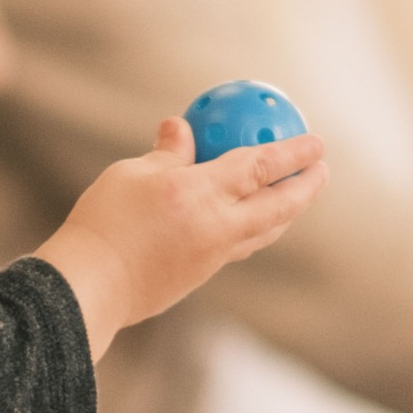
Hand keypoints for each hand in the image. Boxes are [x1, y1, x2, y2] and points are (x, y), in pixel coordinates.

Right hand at [35, 119, 326, 359]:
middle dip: (307, 188)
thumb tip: (182, 125)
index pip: (261, 167)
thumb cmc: (104, 223)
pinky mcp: (200, 276)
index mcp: (201, 194)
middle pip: (278, 207)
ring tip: (296, 197)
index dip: (294, 152)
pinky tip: (250, 222)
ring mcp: (212, 257)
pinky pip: (239, 246)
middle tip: (322, 170)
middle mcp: (217, 227)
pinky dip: (256, 229)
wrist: (89, 287)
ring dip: (286, 213)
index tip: (317, 141)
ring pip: (264, 232)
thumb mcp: (131, 174)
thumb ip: (167, 152)